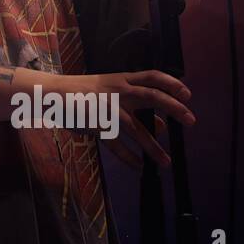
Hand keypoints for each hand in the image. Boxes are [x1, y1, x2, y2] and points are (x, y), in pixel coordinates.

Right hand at [67, 69, 195, 169]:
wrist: (52, 93)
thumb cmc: (82, 92)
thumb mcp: (109, 92)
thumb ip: (134, 106)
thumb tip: (162, 126)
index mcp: (120, 80)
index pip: (151, 76)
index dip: (171, 83)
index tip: (188, 94)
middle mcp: (117, 91)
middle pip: (151, 96)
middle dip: (173, 107)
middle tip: (191, 120)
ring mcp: (106, 108)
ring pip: (136, 128)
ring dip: (153, 147)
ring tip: (166, 162)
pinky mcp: (96, 124)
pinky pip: (115, 144)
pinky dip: (128, 157)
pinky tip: (138, 167)